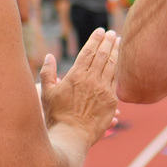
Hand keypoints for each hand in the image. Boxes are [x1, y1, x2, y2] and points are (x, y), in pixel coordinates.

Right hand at [40, 28, 119, 146]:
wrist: (71, 135)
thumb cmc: (55, 116)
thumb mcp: (46, 93)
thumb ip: (48, 72)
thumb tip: (49, 56)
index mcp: (76, 75)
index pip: (89, 51)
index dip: (95, 39)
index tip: (100, 31)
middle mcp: (91, 79)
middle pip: (103, 55)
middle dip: (108, 41)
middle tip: (112, 33)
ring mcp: (103, 89)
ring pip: (112, 65)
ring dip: (116, 51)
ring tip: (118, 41)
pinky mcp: (111, 99)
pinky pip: (116, 80)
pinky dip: (118, 68)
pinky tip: (120, 62)